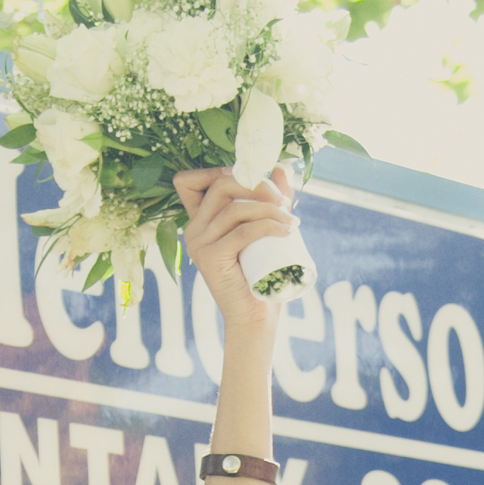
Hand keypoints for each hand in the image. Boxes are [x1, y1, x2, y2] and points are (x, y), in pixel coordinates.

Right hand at [176, 165, 295, 329]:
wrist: (254, 317)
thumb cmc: (261, 275)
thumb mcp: (266, 231)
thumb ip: (272, 200)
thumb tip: (280, 167)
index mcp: (200, 220)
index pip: (190, 180)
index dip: (221, 170)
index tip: (256, 179)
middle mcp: (193, 229)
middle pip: (221, 184)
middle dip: (258, 185)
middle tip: (284, 203)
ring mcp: (198, 243)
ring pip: (236, 208)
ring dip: (270, 209)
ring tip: (292, 223)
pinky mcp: (210, 258)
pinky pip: (242, 232)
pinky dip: (268, 226)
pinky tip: (287, 230)